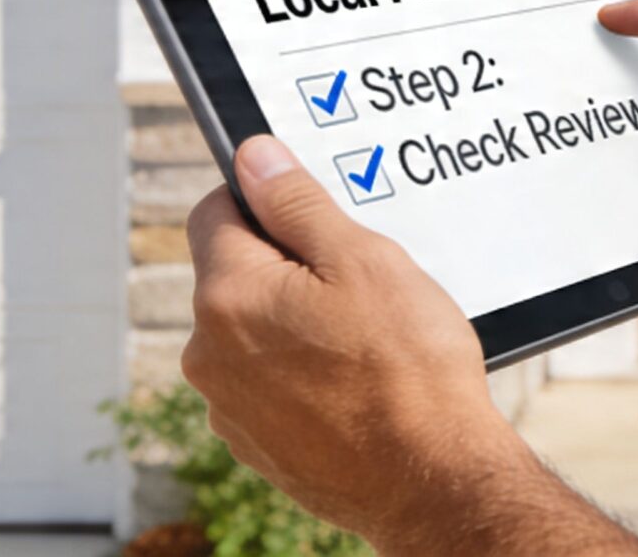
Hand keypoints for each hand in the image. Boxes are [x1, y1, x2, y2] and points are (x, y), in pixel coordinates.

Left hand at [181, 134, 528, 548]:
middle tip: (359, 285)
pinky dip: (300, 375)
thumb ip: (298, 204)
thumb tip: (254, 159)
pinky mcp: (253, 444)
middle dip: (287, 267)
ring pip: (252, 333)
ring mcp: (227, 407)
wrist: (429, 478)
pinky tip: (354, 384)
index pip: (216, 211)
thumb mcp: (364, 260)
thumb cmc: (407, 369)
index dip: (264, 199)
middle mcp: (208, 353)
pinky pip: (266, 385)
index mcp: (229, 295)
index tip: (310, 213)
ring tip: (364, 342)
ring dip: (293, 324)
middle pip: (235, 275)